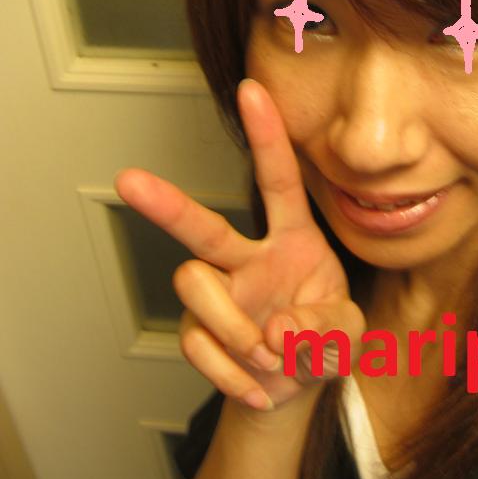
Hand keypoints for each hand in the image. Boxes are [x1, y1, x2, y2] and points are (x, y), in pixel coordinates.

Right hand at [114, 78, 364, 410]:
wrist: (293, 389)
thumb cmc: (322, 340)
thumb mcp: (348, 335)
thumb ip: (328, 330)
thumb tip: (276, 330)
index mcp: (293, 239)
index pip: (280, 181)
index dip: (267, 136)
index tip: (253, 89)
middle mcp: (247, 258)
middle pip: (202, 227)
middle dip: (166, 204)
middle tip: (129, 181)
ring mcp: (218, 295)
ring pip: (195, 286)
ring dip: (233, 328)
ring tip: (268, 356)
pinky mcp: (197, 333)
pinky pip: (199, 346)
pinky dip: (232, 372)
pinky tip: (257, 384)